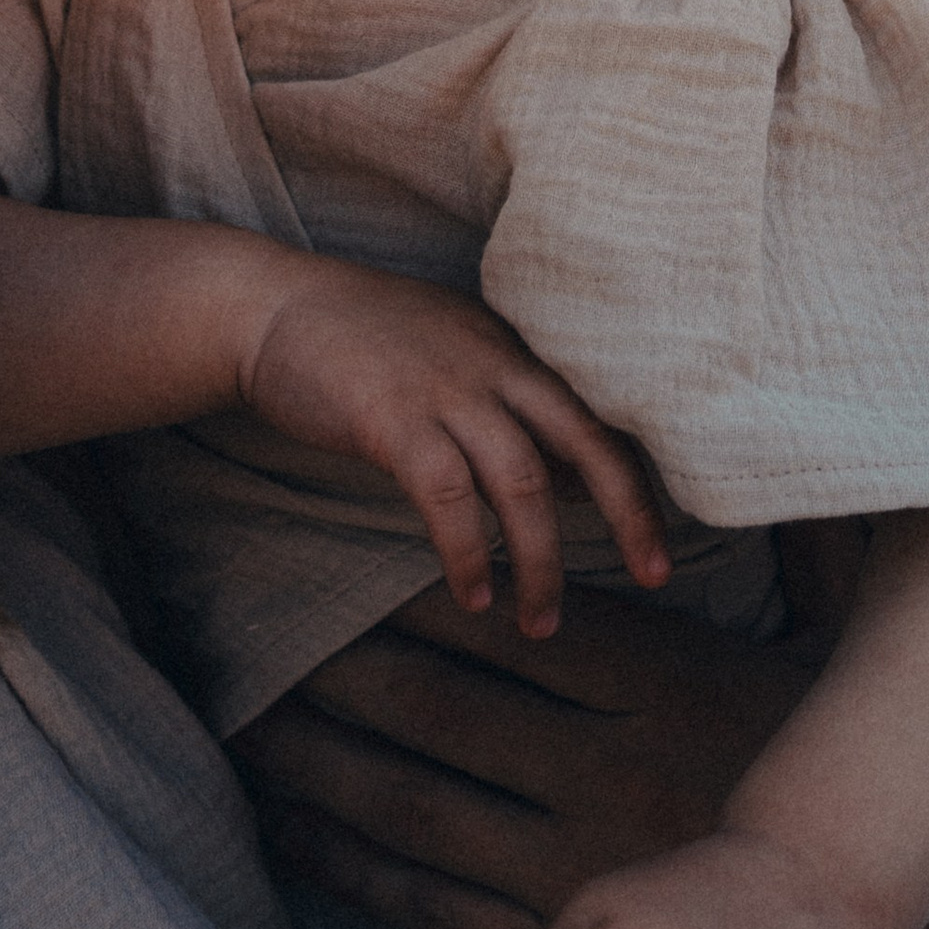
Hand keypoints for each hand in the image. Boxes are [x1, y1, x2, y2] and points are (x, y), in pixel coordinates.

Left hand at [230, 577, 824, 928]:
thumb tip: (656, 483)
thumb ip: (709, 570)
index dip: (410, 604)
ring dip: (325, 765)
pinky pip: (430, 902)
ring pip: (421, 803)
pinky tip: (295, 830)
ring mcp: (575, 863)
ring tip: (252, 728)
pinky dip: (353, 865)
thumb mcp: (772, 640)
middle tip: (257, 643)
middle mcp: (606, 769)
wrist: (847, 908)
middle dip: (340, 676)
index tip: (337, 576)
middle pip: (443, 710)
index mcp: (658, 683)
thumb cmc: (792, 750)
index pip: (505, 627)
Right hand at [237, 263, 669, 636]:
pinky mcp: (391, 419)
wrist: (269, 306)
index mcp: (512, 349)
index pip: (596, 415)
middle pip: (585, 439)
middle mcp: (492, 363)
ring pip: (522, 482)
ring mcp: (444, 389)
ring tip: (539, 622)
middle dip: (629, 513)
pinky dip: (465, 553)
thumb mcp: (453, 351)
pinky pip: (447, 497)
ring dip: (539, 560)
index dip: (637, 481)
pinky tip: (472, 594)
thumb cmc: (361, 339)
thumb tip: (568, 477)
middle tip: (654, 575)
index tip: (659, 544)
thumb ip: (510, 404)